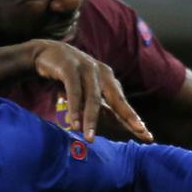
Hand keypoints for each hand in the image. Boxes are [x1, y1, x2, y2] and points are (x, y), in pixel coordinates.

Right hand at [32, 40, 153, 142]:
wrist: (44, 52)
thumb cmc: (67, 75)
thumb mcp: (85, 92)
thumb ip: (99, 105)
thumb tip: (116, 124)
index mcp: (107, 79)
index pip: (122, 103)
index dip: (134, 120)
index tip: (148, 137)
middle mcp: (101, 73)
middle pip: (117, 99)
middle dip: (129, 116)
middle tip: (139, 131)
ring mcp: (85, 68)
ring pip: (92, 98)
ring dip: (91, 120)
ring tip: (90, 139)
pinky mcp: (69, 67)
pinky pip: (73, 91)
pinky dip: (74, 108)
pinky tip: (74, 124)